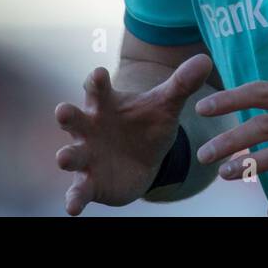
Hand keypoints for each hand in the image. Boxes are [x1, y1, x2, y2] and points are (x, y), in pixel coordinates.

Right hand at [54, 54, 212, 214]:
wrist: (145, 160)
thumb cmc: (147, 124)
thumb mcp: (166, 105)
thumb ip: (181, 84)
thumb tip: (205, 60)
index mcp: (106, 103)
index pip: (97, 88)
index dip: (97, 80)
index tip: (100, 73)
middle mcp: (90, 128)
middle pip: (74, 118)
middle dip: (67, 115)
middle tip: (62, 111)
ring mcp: (86, 155)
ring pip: (72, 155)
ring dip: (67, 157)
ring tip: (63, 158)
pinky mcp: (89, 182)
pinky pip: (79, 190)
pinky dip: (74, 198)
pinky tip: (73, 207)